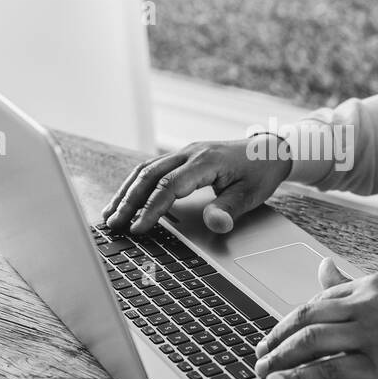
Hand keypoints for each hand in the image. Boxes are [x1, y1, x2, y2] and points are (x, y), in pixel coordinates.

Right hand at [102, 137, 291, 234]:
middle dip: (128, 201)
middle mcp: (189, 153)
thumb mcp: (251, 194)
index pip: (169, 187)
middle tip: (112, 224)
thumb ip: (230, 209)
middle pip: (149, 175)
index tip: (138, 228)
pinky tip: (125, 199)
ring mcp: (183, 152)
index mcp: (205, 161)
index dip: (151, 209)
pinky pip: (152, 168)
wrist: (268, 150)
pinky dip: (135, 184)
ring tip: (109, 213)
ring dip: (126, 191)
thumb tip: (215, 224)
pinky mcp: (181, 157)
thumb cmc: (260, 172)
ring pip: (145, 169)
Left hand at [253, 259, 377, 378]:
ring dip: (280, 357)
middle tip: (258, 354)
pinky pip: (329, 371)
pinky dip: (299, 378)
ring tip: (263, 371)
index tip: (273, 337)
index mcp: (370, 285)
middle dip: (275, 338)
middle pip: (306, 318)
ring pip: (312, 342)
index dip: (288, 321)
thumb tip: (322, 267)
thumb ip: (351, 284)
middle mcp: (368, 305)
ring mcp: (373, 335)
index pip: (316, 301)